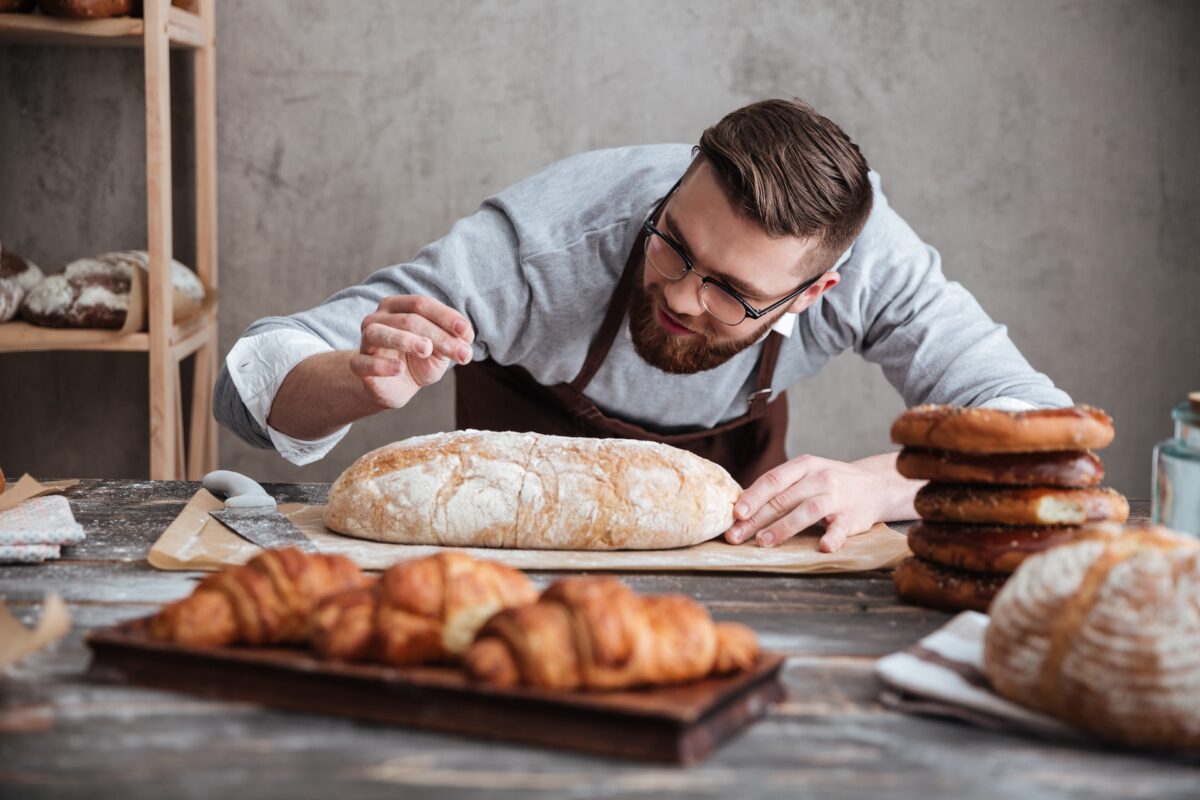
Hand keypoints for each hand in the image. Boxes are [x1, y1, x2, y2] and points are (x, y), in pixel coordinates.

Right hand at [350, 295, 474, 408]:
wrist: (398, 386)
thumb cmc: (419, 360)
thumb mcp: (440, 349)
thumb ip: (453, 339)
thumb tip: (466, 336)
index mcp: (399, 306)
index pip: (421, 304)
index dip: (446, 316)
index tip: (466, 333)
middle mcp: (379, 318)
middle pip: (409, 320)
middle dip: (439, 337)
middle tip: (462, 354)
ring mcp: (366, 340)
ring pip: (379, 333)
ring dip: (406, 340)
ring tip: (426, 350)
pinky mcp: (359, 364)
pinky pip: (364, 362)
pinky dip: (382, 365)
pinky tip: (399, 369)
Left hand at [724, 453, 920, 552]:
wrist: (875, 485)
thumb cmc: (829, 483)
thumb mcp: (805, 475)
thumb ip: (779, 488)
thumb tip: (741, 508)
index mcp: (804, 466)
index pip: (773, 480)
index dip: (753, 497)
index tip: (735, 514)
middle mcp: (820, 478)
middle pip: (784, 499)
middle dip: (757, 519)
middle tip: (737, 536)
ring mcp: (837, 498)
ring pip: (807, 512)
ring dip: (783, 528)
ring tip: (764, 542)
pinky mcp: (853, 518)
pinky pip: (841, 528)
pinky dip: (832, 537)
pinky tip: (822, 546)